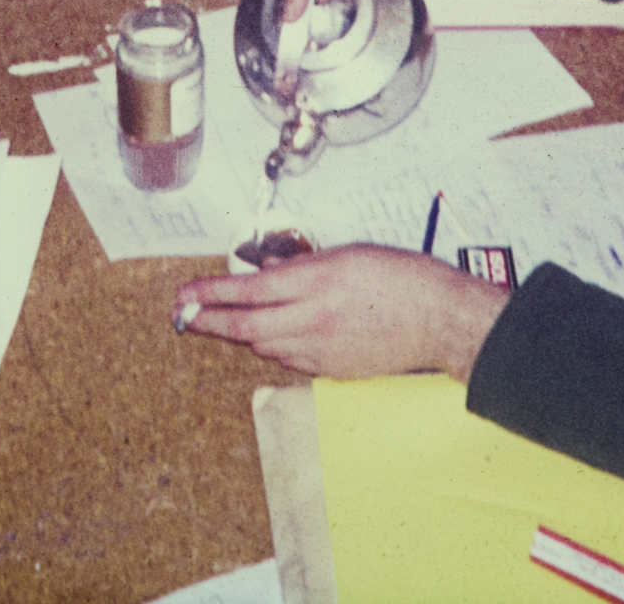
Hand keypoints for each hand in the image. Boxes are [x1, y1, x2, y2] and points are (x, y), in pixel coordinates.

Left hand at [173, 245, 506, 379]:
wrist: (439, 318)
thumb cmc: (403, 277)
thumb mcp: (349, 254)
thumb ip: (305, 267)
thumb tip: (272, 275)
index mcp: (318, 281)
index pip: (250, 290)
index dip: (212, 294)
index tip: (187, 293)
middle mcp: (314, 318)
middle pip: (247, 327)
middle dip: (209, 320)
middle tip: (184, 315)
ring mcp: (322, 348)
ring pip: (264, 345)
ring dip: (241, 334)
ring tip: (222, 322)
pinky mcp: (332, 369)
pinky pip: (290, 359)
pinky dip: (273, 347)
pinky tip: (270, 337)